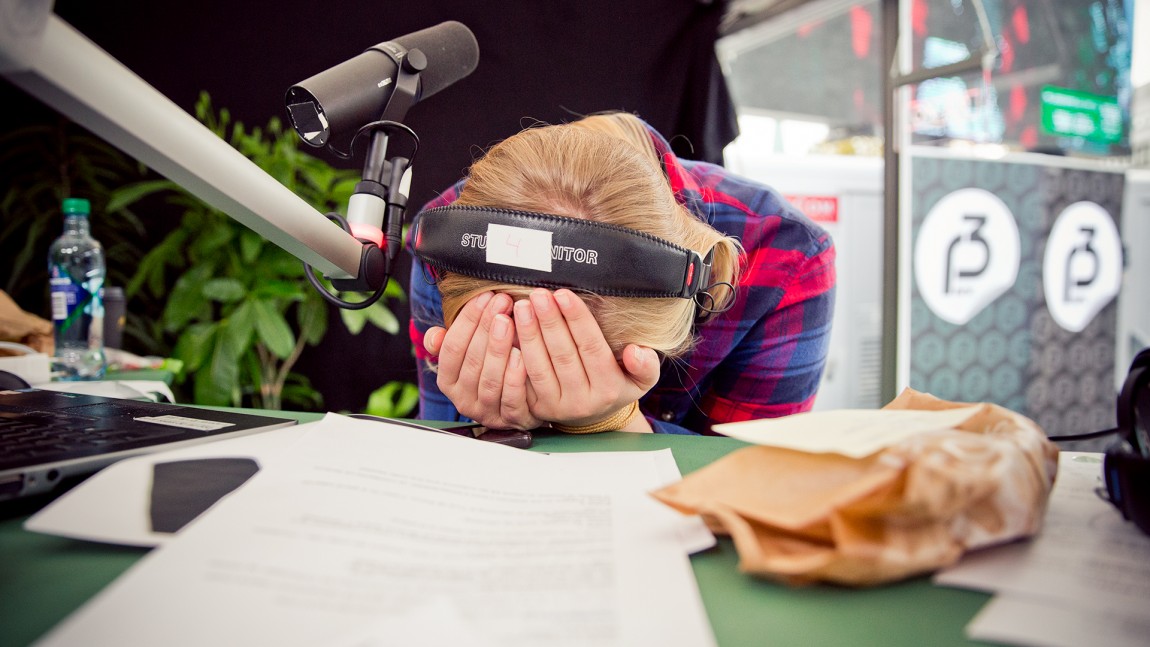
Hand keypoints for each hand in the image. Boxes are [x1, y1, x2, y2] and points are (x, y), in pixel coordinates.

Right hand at [425, 292, 541, 429]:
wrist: (524, 401)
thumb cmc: (493, 368)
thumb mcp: (469, 353)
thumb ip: (449, 342)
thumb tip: (434, 336)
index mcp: (448, 381)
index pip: (452, 348)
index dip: (468, 320)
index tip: (485, 296)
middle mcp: (463, 400)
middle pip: (472, 361)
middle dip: (487, 327)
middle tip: (502, 302)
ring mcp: (487, 412)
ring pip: (489, 381)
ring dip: (499, 349)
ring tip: (510, 323)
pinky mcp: (512, 420)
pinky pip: (511, 400)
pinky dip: (515, 377)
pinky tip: (522, 356)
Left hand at [514, 289, 658, 430]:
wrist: (593, 417)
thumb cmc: (616, 385)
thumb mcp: (641, 380)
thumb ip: (646, 366)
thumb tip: (636, 351)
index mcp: (609, 389)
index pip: (591, 348)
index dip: (577, 320)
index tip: (564, 295)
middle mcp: (582, 401)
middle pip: (563, 355)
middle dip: (549, 322)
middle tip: (539, 294)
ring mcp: (556, 406)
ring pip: (539, 366)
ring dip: (529, 334)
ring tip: (523, 306)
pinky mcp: (535, 408)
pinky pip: (521, 379)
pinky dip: (513, 354)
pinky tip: (508, 331)